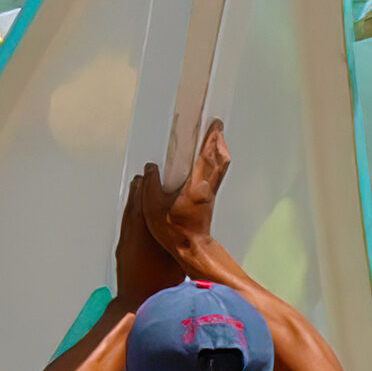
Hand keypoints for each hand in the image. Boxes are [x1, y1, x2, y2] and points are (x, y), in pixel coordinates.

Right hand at [117, 128, 226, 297]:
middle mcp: (208, 186)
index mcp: (196, 185)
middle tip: (215, 125)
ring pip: (221, 165)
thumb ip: (150, 184)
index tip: (213, 122)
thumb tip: (151, 168)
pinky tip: (207, 160)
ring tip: (213, 138)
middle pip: (220, 157)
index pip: (206, 155)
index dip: (211, 137)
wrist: (191, 249)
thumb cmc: (173, 230)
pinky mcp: (210, 198)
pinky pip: (217, 174)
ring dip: (219, 150)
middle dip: (218, 139)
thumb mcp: (153, 207)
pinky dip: (216, 161)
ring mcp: (211, 192)